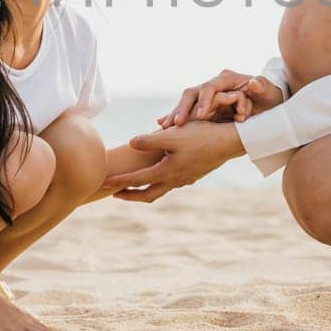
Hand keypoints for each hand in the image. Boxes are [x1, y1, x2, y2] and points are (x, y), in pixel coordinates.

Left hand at [103, 120, 242, 202]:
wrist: (229, 142)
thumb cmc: (201, 136)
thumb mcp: (172, 135)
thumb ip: (149, 140)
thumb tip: (130, 143)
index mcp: (167, 172)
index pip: (137, 180)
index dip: (118, 181)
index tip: (102, 183)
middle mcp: (175, 180)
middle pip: (147, 195)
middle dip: (129, 195)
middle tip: (114, 194)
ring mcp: (185, 179)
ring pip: (160, 191)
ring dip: (144, 190)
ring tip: (133, 186)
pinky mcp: (193, 174)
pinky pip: (171, 184)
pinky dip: (159, 183)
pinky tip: (159, 175)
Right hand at [158, 69, 284, 127]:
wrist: (268, 103)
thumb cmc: (269, 97)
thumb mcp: (269, 93)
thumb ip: (261, 87)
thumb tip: (254, 83)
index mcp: (226, 79)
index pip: (210, 87)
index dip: (204, 101)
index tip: (201, 116)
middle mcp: (214, 85)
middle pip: (192, 93)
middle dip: (182, 108)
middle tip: (176, 124)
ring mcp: (207, 96)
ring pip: (187, 103)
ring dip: (175, 114)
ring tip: (164, 128)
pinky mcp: (205, 106)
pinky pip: (188, 111)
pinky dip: (176, 117)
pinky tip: (162, 126)